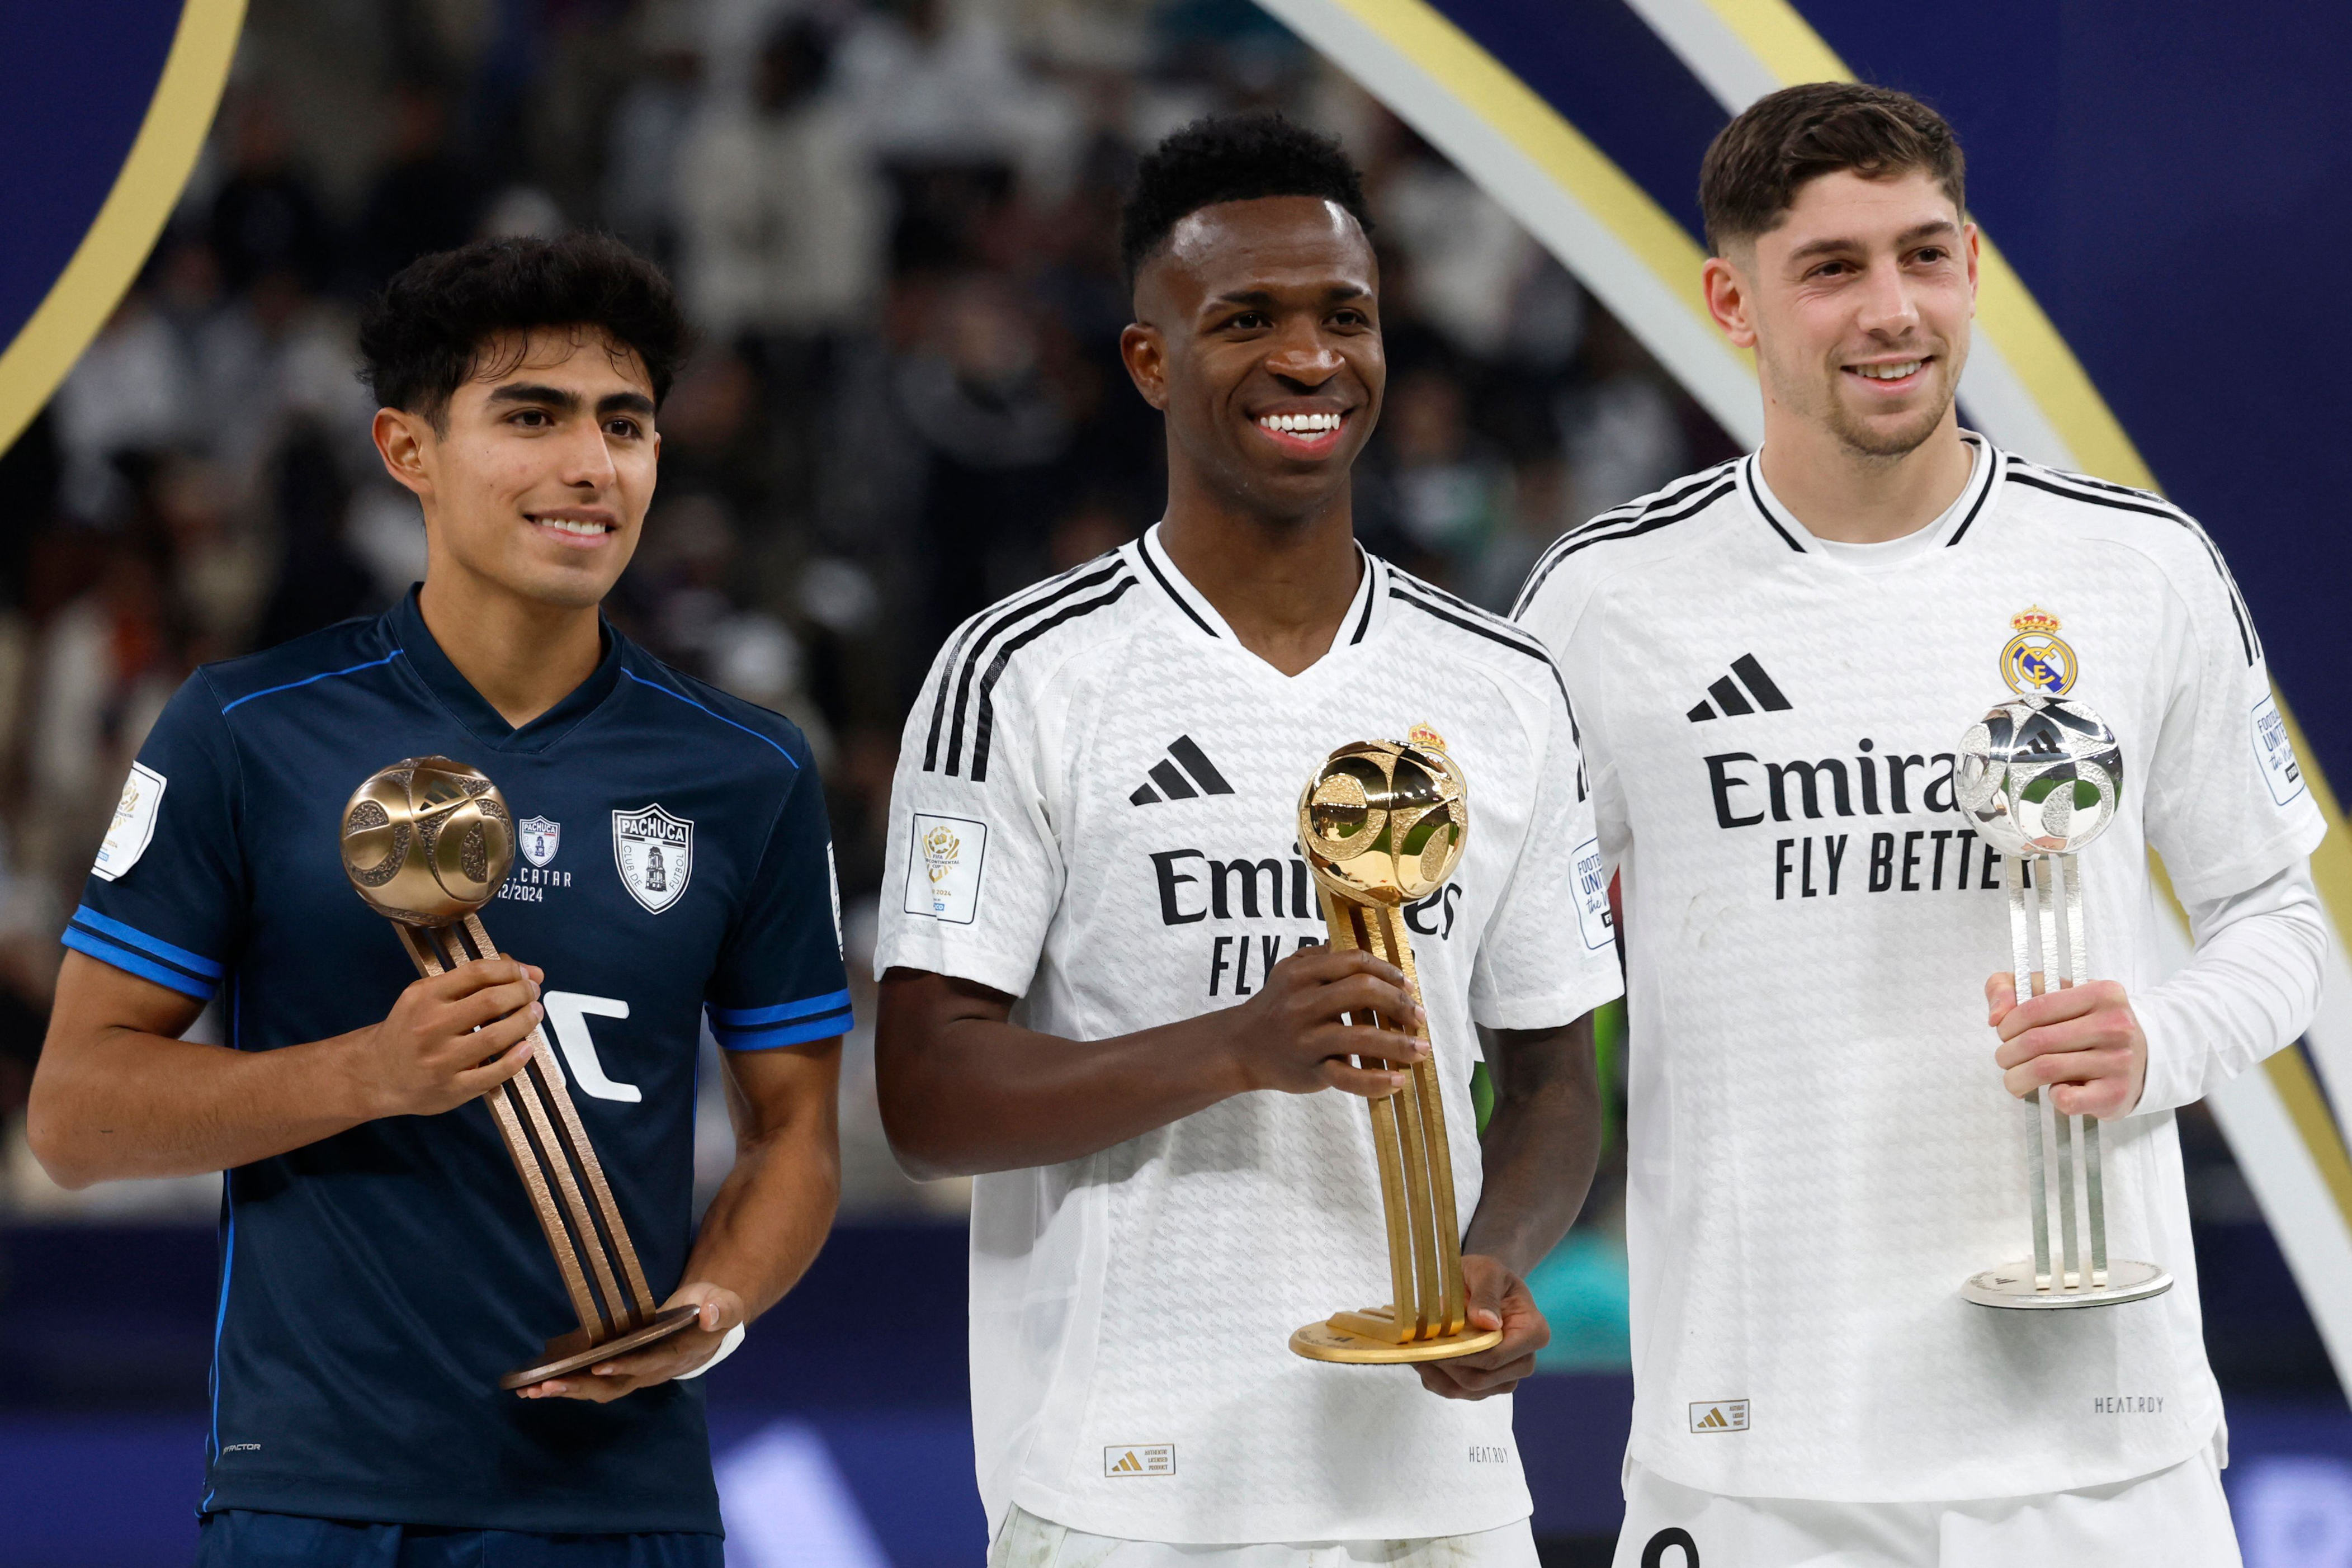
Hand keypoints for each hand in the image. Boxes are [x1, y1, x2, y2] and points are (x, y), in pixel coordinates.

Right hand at [347, 959, 542, 1118]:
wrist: (375, 1074)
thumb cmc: (408, 1031)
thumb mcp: (425, 997)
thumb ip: (468, 981)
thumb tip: (522, 969)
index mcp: (424, 997)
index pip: (477, 973)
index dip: (510, 970)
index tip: (525, 973)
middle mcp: (430, 1026)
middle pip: (491, 1001)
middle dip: (522, 993)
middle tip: (533, 992)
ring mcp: (441, 1060)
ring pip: (497, 1036)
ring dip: (525, 1021)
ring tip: (534, 1013)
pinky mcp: (451, 1088)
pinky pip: (494, 1073)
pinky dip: (517, 1059)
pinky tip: (526, 1048)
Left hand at [516, 1282, 743, 1402]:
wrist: (708, 1320)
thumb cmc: (714, 1309)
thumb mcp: (726, 1304)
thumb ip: (723, 1310)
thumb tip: (710, 1314)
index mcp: (676, 1356)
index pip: (649, 1364)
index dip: (626, 1367)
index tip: (601, 1366)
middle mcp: (651, 1371)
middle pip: (614, 1386)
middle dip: (581, 1387)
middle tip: (548, 1385)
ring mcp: (634, 1372)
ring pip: (598, 1389)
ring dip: (567, 1390)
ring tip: (533, 1390)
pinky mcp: (620, 1367)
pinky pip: (591, 1381)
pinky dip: (566, 1384)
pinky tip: (537, 1385)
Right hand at [1222, 945, 1425, 1098]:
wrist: (1241, 1048)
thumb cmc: (1275, 1006)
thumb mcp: (1289, 970)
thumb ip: (1322, 956)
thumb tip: (1366, 947)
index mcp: (1301, 974)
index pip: (1354, 962)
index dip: (1388, 971)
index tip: (1407, 985)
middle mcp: (1303, 1003)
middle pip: (1362, 992)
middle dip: (1399, 1003)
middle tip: (1419, 1017)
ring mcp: (1307, 1039)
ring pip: (1361, 1036)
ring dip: (1399, 1044)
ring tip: (1421, 1049)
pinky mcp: (1310, 1070)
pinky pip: (1348, 1077)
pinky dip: (1376, 1081)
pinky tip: (1398, 1081)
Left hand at [1417, 1254, 1547, 1399]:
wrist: (1483, 1285)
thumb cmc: (1488, 1276)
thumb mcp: (1486, 1271)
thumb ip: (1486, 1294)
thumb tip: (1487, 1322)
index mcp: (1534, 1332)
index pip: (1495, 1357)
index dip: (1462, 1355)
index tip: (1434, 1344)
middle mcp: (1524, 1361)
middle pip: (1481, 1378)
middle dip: (1446, 1365)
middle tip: (1418, 1348)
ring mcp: (1505, 1377)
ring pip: (1468, 1390)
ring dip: (1438, 1375)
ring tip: (1416, 1353)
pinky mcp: (1486, 1385)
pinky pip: (1458, 1392)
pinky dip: (1436, 1379)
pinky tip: (1424, 1360)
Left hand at [1985, 972, 2146, 1118]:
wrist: (2142, 1056)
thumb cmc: (2086, 1022)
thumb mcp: (2052, 991)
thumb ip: (2009, 987)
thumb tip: (1994, 1016)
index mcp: (2102, 993)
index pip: (2035, 1008)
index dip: (2007, 1025)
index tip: (2004, 1033)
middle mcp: (2116, 1025)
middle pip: (2036, 1041)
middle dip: (2007, 1053)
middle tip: (2005, 1058)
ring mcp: (2119, 1061)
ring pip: (2045, 1069)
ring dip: (2016, 1078)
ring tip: (2015, 1078)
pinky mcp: (2116, 1094)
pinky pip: (2067, 1100)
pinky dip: (2050, 1097)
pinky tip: (2054, 1090)